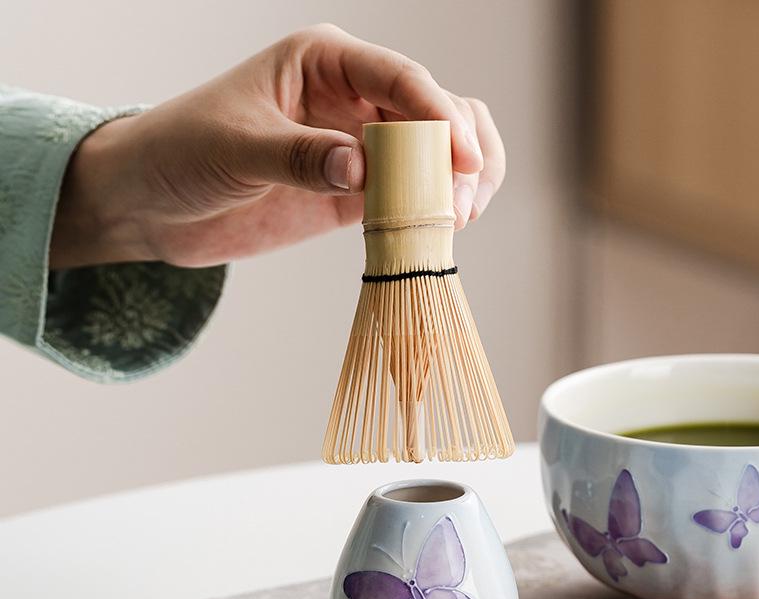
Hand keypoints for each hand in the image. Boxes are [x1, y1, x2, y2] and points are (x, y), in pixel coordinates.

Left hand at [51, 24, 505, 268]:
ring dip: (455, 183)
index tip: (462, 160)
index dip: (440, 116)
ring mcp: (355, 148)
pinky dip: (427, 214)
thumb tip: (361, 168)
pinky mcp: (351, 195)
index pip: (400, 79)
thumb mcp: (235, 147)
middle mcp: (350, 99)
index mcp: (324, 63)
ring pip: (431, 155)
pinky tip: (433, 234)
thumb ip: (298, 156)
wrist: (153, 204)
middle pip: (433, 112)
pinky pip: (405, 198)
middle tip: (461, 202)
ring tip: (457, 219)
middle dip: (459, 152)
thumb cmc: (178, 152)